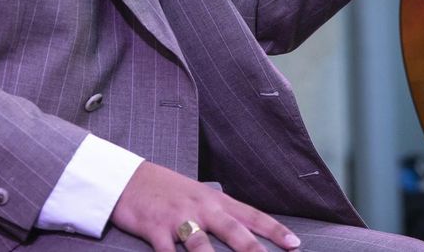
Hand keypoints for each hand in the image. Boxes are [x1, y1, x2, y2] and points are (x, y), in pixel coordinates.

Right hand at [111, 161, 298, 251]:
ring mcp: (178, 218)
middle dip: (253, 250)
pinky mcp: (155, 229)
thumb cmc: (167, 190)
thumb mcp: (198, 196)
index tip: (295, 244)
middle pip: (234, 231)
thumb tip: (243, 230)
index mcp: (216, 201)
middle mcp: (202, 208)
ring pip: (202, 245)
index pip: (252, 215)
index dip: (274, 230)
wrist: (129, 178)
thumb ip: (220, 213)